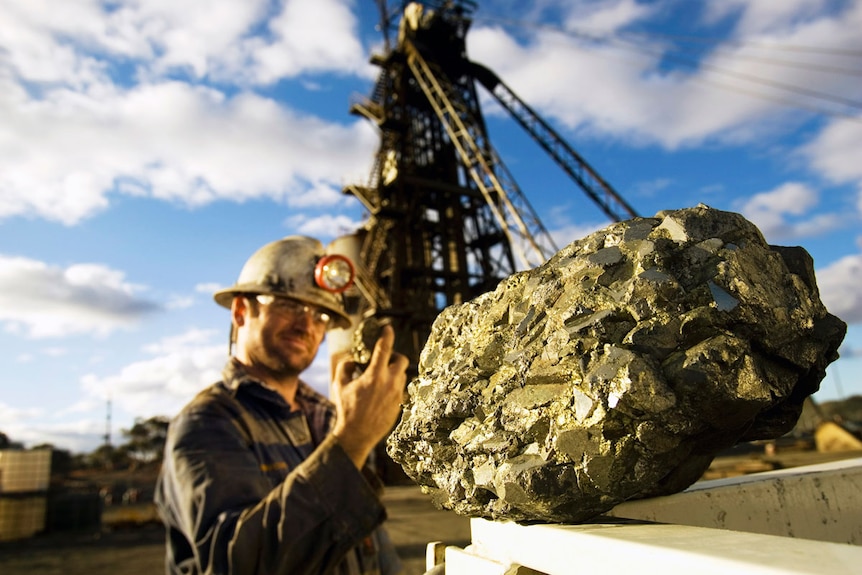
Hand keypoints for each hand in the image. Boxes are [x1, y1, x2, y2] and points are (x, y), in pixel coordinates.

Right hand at [331, 325, 408, 468]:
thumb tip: (353, 360)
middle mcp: (389, 383)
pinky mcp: (399, 405)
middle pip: (402, 360)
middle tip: (386, 359)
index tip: (387, 328)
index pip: (384, 348)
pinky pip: (400, 389)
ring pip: (402, 375)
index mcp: (375, 376)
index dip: (387, 335)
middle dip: (395, 356)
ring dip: (394, 372)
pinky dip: (393, 386)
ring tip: (380, 378)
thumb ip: (344, 366)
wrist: (357, 435)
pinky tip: (381, 393)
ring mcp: (397, 395)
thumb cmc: (346, 409)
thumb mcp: (339, 385)